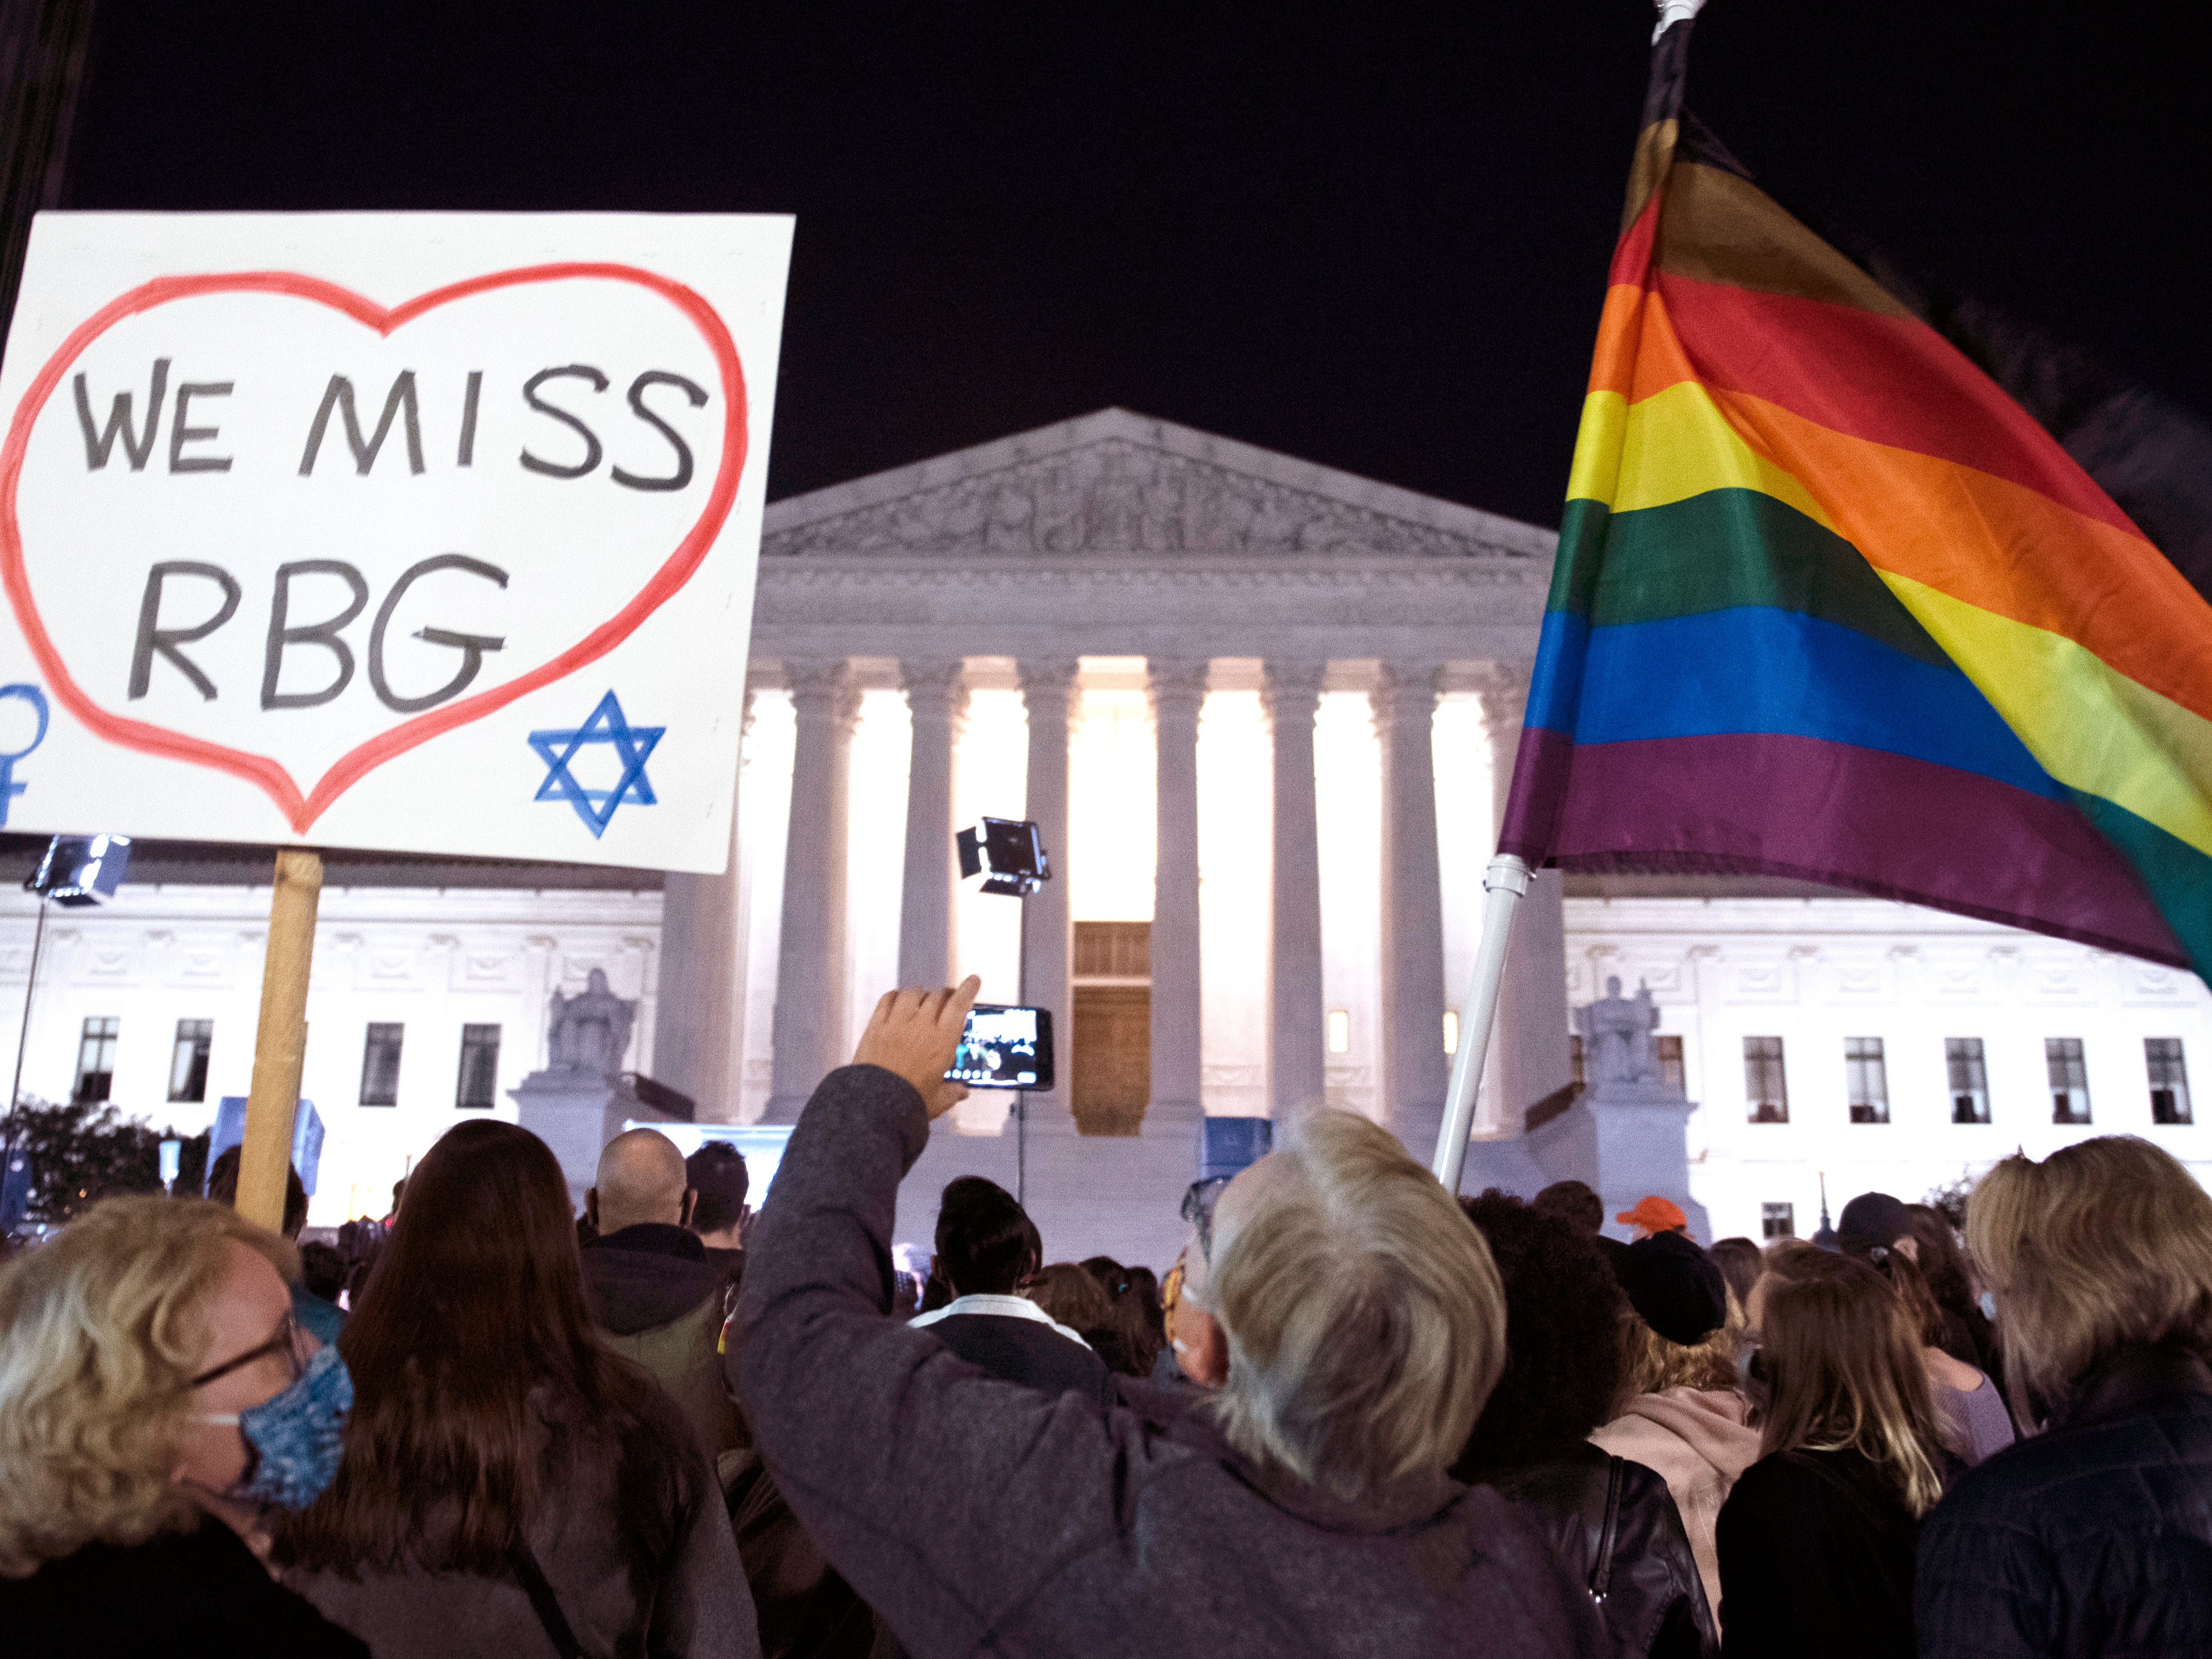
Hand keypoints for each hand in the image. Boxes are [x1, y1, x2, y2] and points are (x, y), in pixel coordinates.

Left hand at [853, 975, 980, 1119]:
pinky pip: (887, 1000)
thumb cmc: (908, 1103)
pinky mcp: (876, 1026)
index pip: (959, 1005)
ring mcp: (897, 1024)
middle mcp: (921, 1027)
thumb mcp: (938, 1100)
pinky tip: (898, 998)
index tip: (973, 980)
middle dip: (944, 994)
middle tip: (947, 997)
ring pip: (912, 993)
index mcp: (942, 1043)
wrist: (874, 1106)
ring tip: (922, 997)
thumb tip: (963, 1092)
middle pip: (937, 996)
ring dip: (920, 992)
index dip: (967, 989)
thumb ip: (952, 1092)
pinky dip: (895, 995)